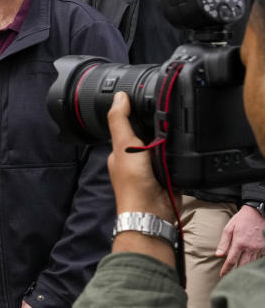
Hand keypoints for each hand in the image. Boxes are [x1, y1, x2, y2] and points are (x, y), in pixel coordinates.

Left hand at [107, 93, 174, 220]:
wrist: (153, 211)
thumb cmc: (133, 183)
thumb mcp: (124, 146)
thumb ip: (121, 122)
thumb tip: (119, 96)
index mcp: (122, 150)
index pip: (129, 124)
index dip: (137, 112)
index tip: (149, 96)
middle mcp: (136, 157)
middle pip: (150, 132)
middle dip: (158, 124)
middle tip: (169, 110)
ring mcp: (154, 165)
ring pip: (165, 143)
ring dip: (171, 137)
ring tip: (179, 123)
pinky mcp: (170, 172)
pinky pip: (178, 156)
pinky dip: (181, 150)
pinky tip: (187, 141)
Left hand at [215, 205, 264, 275]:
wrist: (258, 213)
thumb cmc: (242, 220)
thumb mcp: (229, 228)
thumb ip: (224, 242)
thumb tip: (218, 254)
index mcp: (239, 243)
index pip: (231, 261)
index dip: (226, 270)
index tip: (222, 275)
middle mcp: (250, 248)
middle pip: (243, 265)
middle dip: (236, 273)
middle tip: (230, 278)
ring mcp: (259, 248)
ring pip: (252, 263)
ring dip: (245, 269)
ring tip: (239, 274)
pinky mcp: (264, 247)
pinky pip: (258, 258)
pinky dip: (253, 262)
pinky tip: (249, 264)